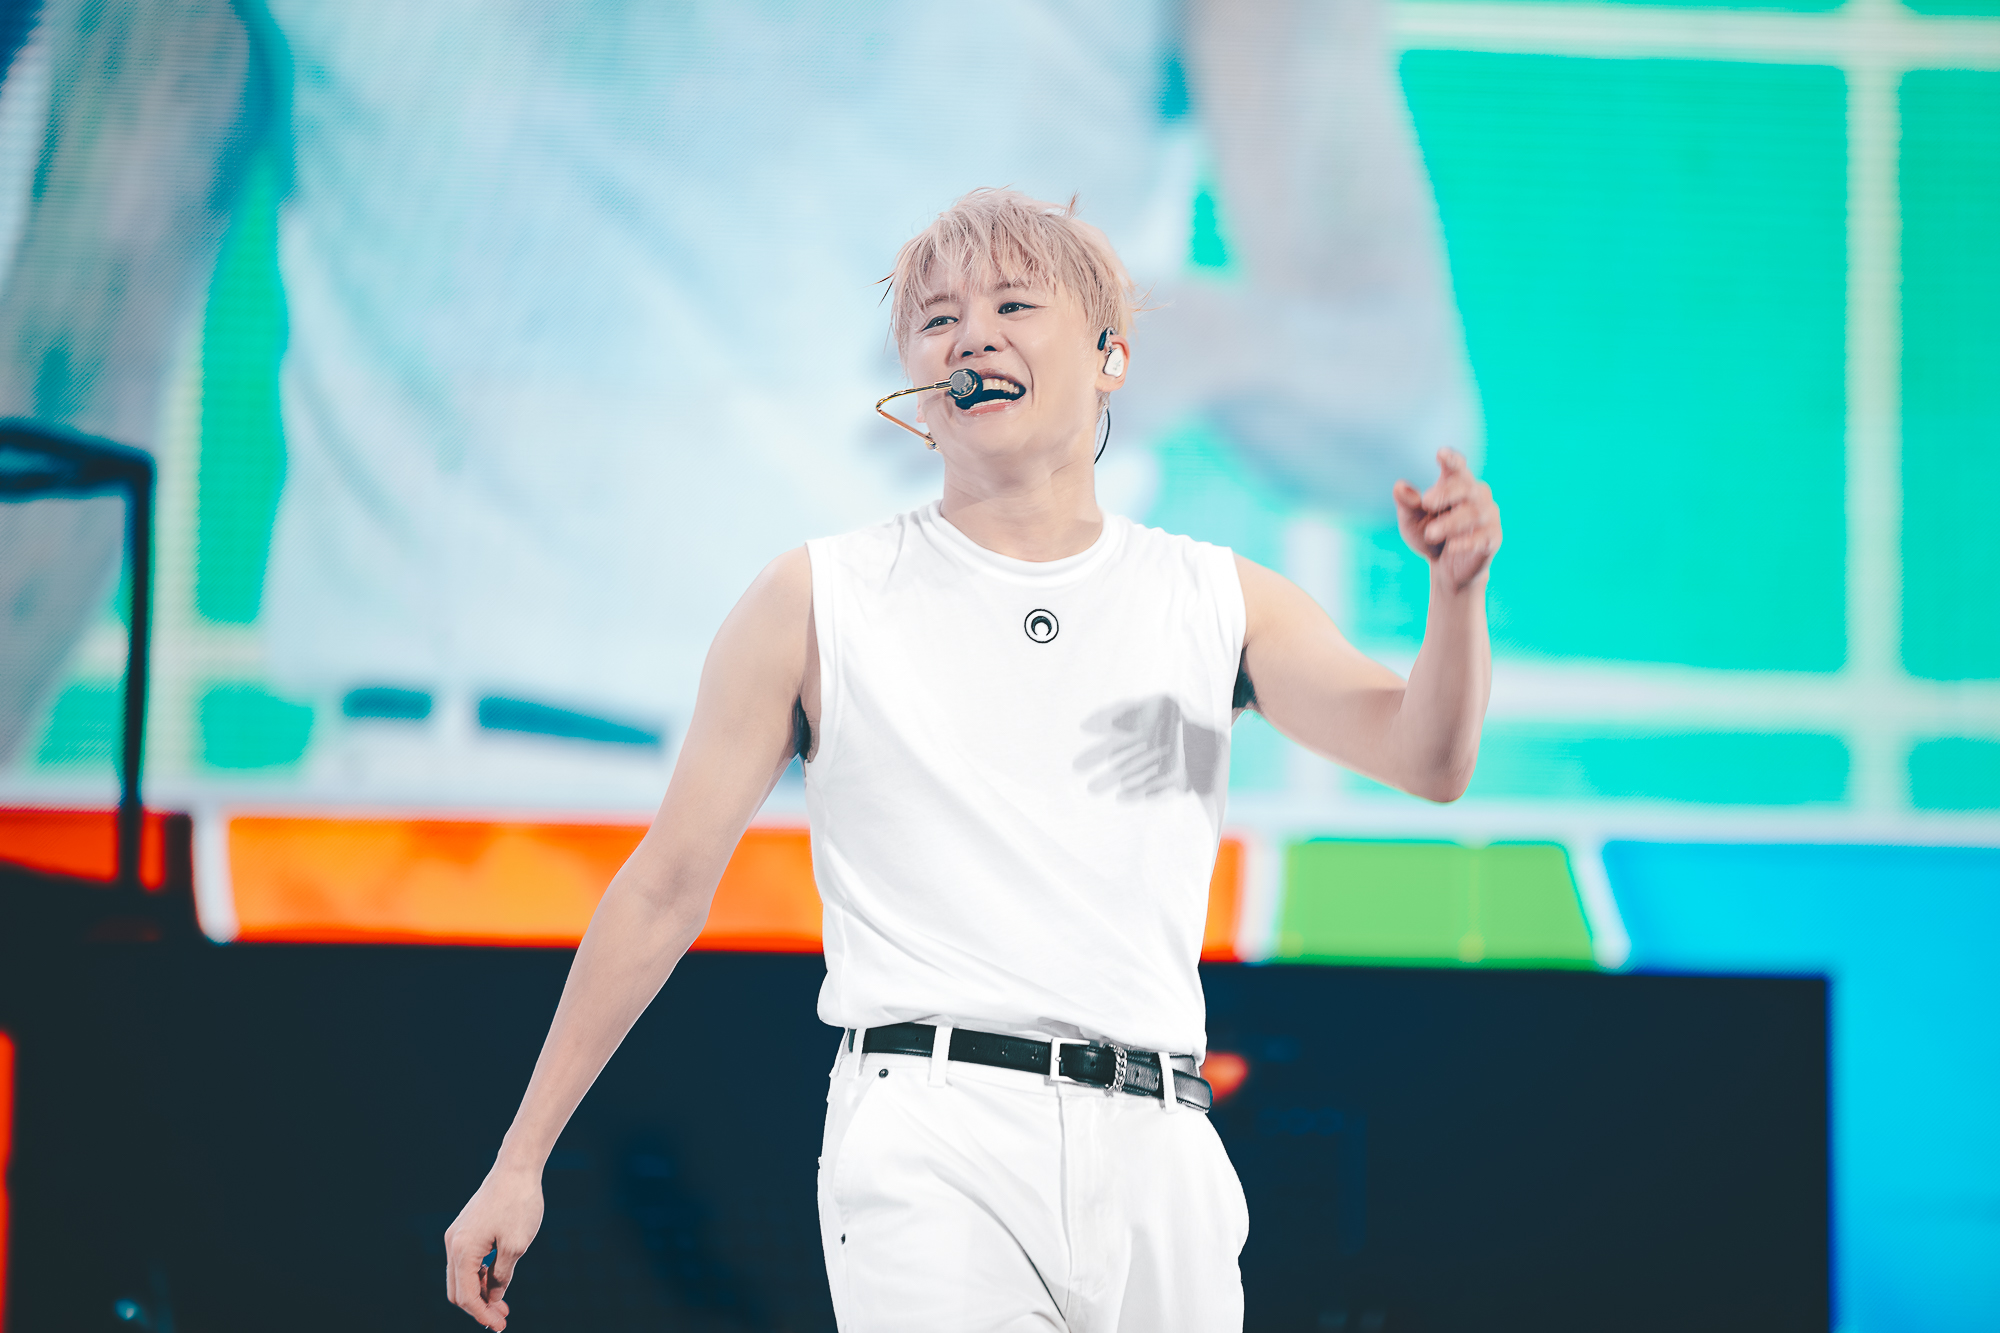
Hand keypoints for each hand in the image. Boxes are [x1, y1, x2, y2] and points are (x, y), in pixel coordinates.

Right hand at [444, 1165, 544, 1330]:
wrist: (517, 1167)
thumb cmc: (519, 1204)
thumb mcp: (516, 1246)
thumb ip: (502, 1277)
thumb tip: (493, 1298)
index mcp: (462, 1250)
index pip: (466, 1296)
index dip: (482, 1316)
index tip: (500, 1327)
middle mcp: (453, 1243)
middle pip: (457, 1290)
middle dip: (478, 1308)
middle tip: (502, 1319)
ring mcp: (457, 1235)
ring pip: (461, 1277)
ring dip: (479, 1292)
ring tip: (503, 1304)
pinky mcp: (465, 1228)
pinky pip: (466, 1261)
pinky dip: (478, 1276)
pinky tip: (496, 1280)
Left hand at [1394, 448, 1501, 591]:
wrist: (1446, 568)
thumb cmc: (1429, 535)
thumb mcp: (1412, 522)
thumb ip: (1408, 505)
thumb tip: (1399, 487)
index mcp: (1455, 484)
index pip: (1457, 467)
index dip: (1451, 460)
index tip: (1441, 453)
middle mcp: (1475, 495)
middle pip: (1465, 486)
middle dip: (1446, 493)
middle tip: (1426, 502)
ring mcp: (1487, 515)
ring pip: (1473, 513)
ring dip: (1451, 522)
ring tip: (1430, 533)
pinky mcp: (1493, 538)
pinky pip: (1483, 536)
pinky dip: (1467, 541)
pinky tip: (1452, 546)